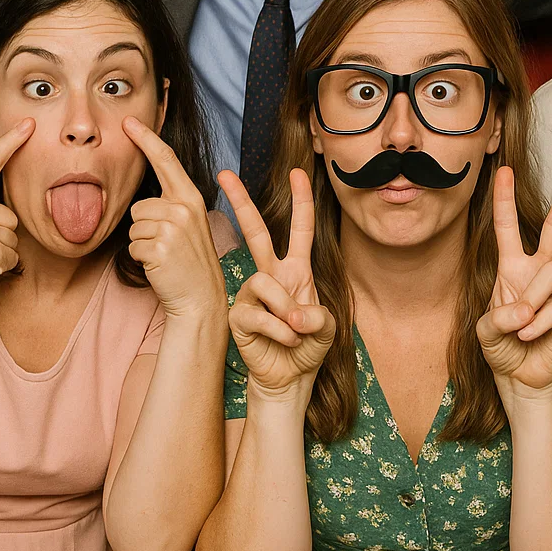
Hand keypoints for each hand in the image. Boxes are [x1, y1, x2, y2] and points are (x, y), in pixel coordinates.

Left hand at [124, 117, 224, 317]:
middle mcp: (184, 208)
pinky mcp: (159, 247)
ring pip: (133, 226)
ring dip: (142, 244)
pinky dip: (140, 259)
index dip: (146, 139)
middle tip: (165, 246)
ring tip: (164, 256)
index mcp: (192, 198)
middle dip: (144, 226)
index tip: (128, 122)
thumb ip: (171, 206)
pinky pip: (132, 246)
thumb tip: (143, 203)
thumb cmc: (190, 264)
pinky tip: (159, 267)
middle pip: (140, 205)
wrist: (201, 299)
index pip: (166, 160)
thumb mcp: (188, 226)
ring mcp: (173, 227)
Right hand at [219, 169, 334, 399]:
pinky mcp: (239, 314)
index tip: (297, 173)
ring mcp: (252, 293)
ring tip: (295, 331)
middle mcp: (272, 275)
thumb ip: (319, 317)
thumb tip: (294, 314)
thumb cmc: (308, 348)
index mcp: (298, 270)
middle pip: (256, 232)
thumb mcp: (327, 330)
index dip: (301, 201)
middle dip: (241, 201)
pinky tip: (283, 340)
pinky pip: (256, 312)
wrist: (289, 377)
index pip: (300, 229)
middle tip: (224, 174)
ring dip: (285, 309)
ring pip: (263, 282)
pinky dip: (277, 329)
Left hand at [476, 165, 551, 394]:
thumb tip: (525, 310)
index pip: (507, 227)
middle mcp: (537, 271)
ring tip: (522, 325)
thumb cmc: (502, 347)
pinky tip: (530, 335)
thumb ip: (498, 317)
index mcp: (511, 267)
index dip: (505, 199)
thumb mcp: (485, 330)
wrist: (520, 377)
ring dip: (533, 299)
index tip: (504, 171)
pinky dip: (540, 322)